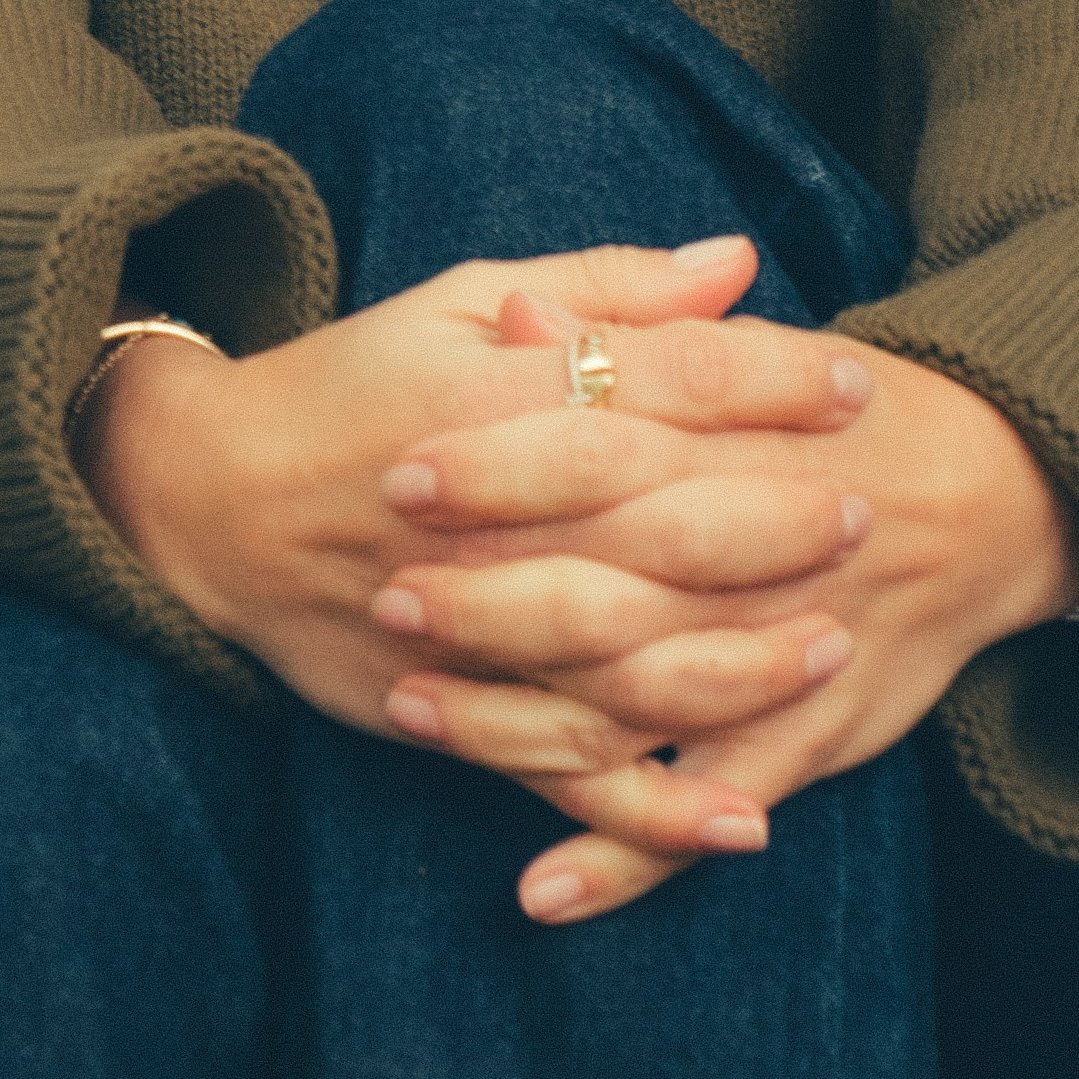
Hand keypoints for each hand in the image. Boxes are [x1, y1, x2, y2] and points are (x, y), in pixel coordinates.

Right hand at [73, 239, 878, 862]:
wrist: (213, 495)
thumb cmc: (360, 376)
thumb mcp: (467, 292)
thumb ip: (610, 284)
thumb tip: (740, 261)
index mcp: (500, 390)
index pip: (665, 381)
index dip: (770, 382)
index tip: (857, 383)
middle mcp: (493, 514)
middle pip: (662, 521)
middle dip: (777, 520)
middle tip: (866, 508)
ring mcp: (470, 623)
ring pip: (628, 660)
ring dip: (742, 664)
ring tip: (834, 647)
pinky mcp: (449, 710)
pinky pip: (563, 771)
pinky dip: (654, 807)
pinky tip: (743, 817)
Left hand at [370, 330, 1078, 921]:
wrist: (997, 486)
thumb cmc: (840, 410)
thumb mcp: (743, 350)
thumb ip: (633, 328)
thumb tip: (525, 317)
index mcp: (739, 434)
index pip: (607, 436)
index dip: (502, 457)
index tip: (404, 466)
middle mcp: (762, 545)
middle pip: (615, 572)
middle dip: (494, 590)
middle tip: (389, 590)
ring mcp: (786, 652)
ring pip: (643, 698)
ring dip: (524, 716)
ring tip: (412, 707)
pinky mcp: (810, 738)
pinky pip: (708, 805)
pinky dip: (628, 853)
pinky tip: (540, 888)